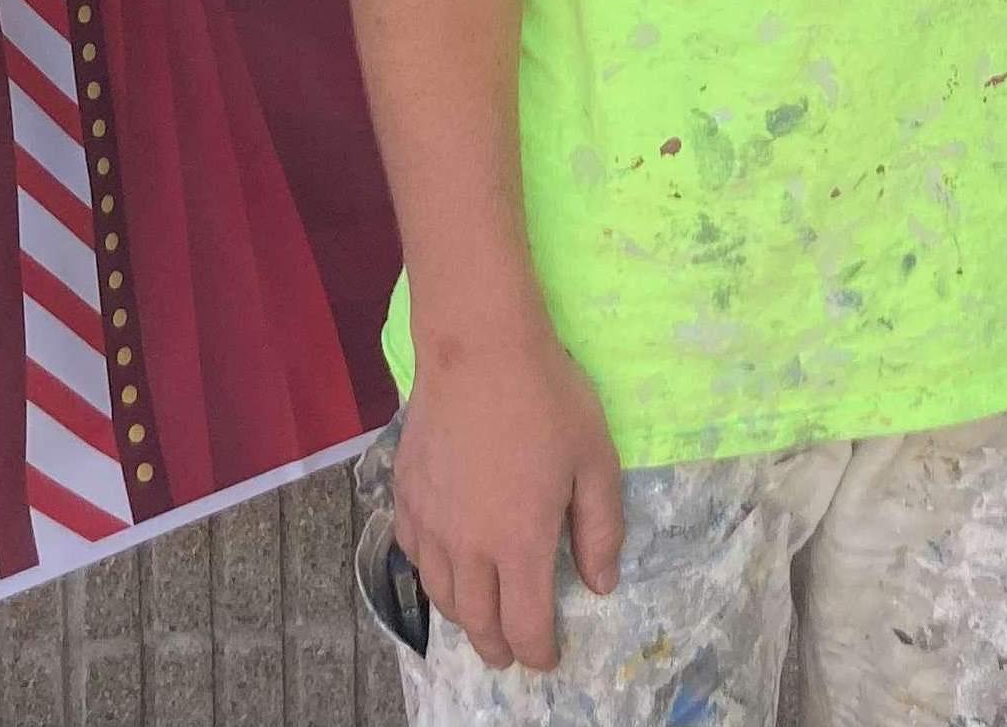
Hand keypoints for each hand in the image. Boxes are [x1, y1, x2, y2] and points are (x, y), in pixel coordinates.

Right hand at [392, 318, 624, 672]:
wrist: (478, 348)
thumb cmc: (547, 399)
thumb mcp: (595, 459)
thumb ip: (600, 528)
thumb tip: (599, 585)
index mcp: (519, 544)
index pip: (525, 625)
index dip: (538, 651)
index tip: (547, 658)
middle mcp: (467, 547)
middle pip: (478, 621)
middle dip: (498, 646)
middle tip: (511, 652)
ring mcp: (430, 523)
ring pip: (440, 595)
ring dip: (464, 617)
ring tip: (480, 618)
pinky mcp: (406, 496)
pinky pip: (413, 555)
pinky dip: (430, 574)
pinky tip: (442, 565)